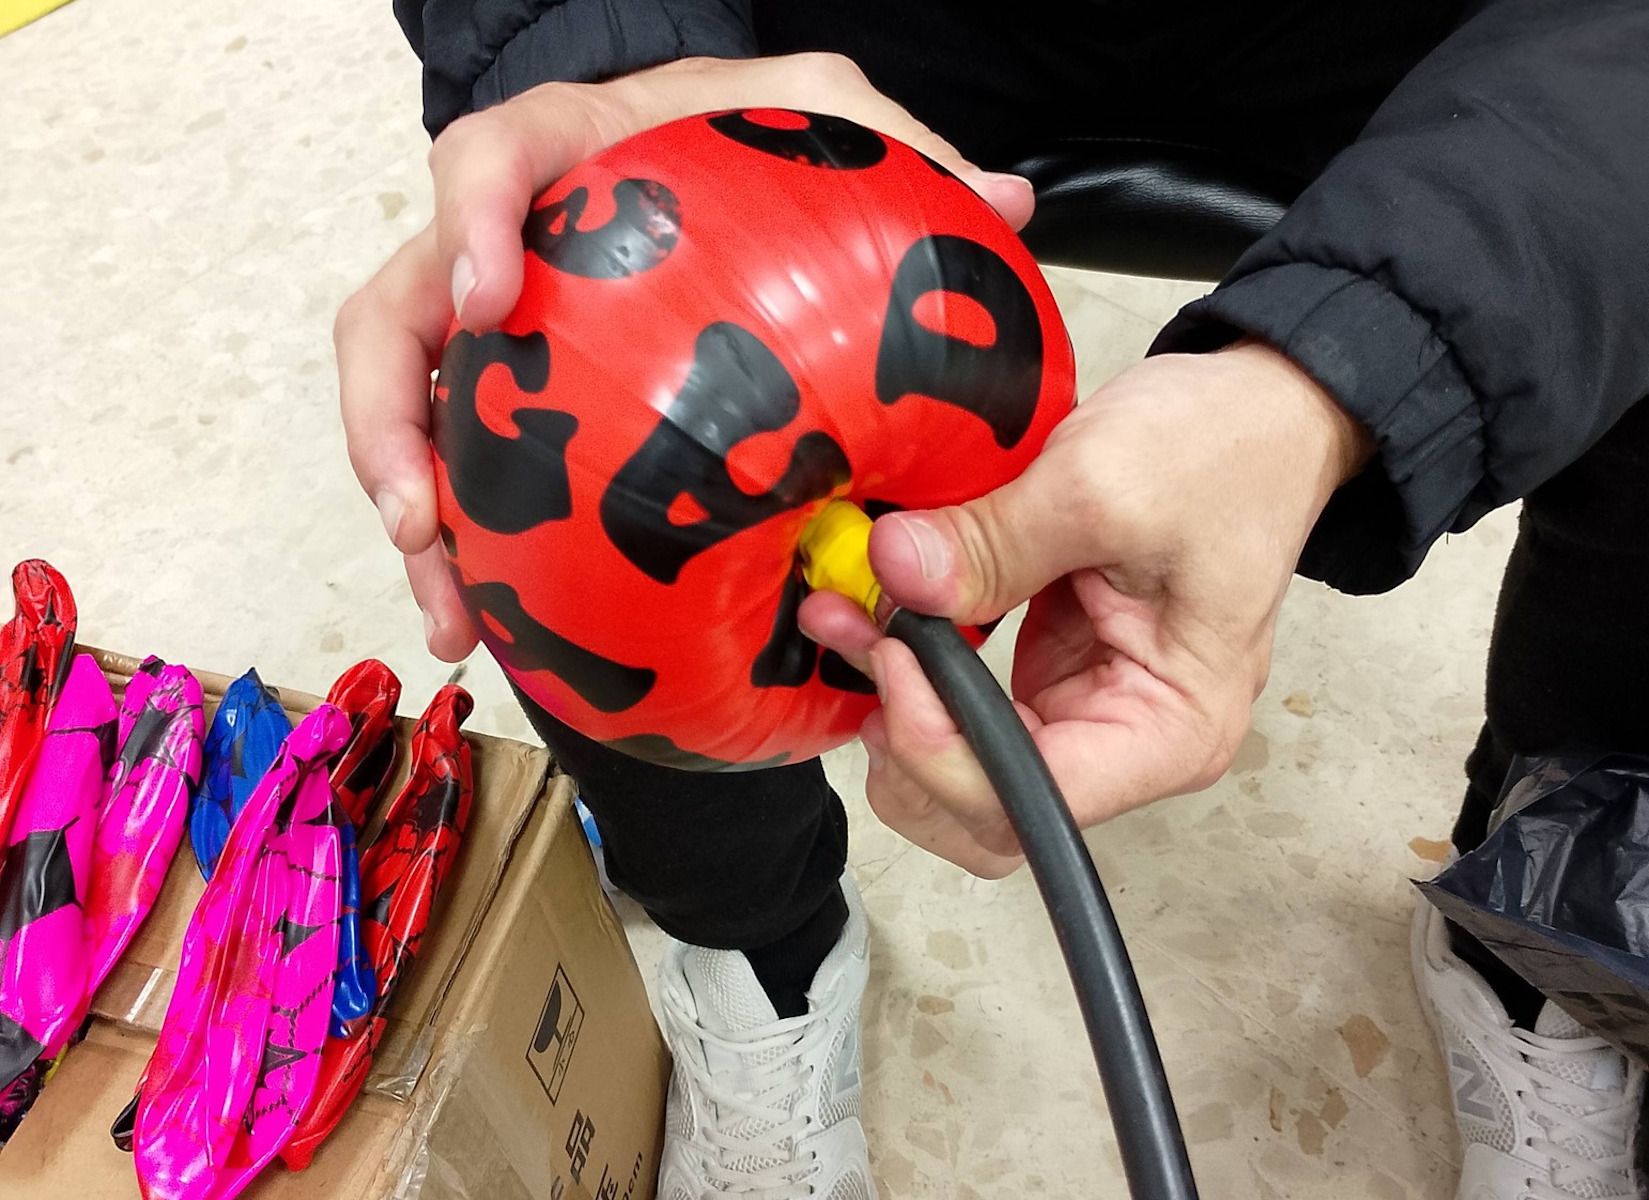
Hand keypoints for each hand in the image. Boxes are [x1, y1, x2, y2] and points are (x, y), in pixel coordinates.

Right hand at [335, 53, 1036, 659]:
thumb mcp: (827, 115)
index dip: (470, 220)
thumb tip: (1007, 204)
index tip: (486, 295)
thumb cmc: (754, 136)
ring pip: (410, 402)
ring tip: (452, 606)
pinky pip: (465, 458)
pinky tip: (495, 615)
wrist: (704, 148)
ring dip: (414, 508)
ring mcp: (503, 320)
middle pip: (398, 312)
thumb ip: (901, 150)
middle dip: (389, 419)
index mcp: (578, 153)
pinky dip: (471, 539)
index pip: (489, 157)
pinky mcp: (516, 386)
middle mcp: (512, 237)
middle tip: (422, 517)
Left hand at [801, 342, 1373, 875]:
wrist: (1258, 411)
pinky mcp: (1048, 671)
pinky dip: (913, 671)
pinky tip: (876, 615)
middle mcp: (1127, 743)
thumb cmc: (1225, 454)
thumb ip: (994, 544)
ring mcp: (1083, 710)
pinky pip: (964, 703)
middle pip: (990, 811)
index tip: (899, 657)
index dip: (946, 753)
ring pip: (964, 769)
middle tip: (867, 646)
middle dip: (909, 747)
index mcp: (1170, 731)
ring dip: (897, 713)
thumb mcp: (1102, 486)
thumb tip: (895, 575)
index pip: (1035, 802)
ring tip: (854, 623)